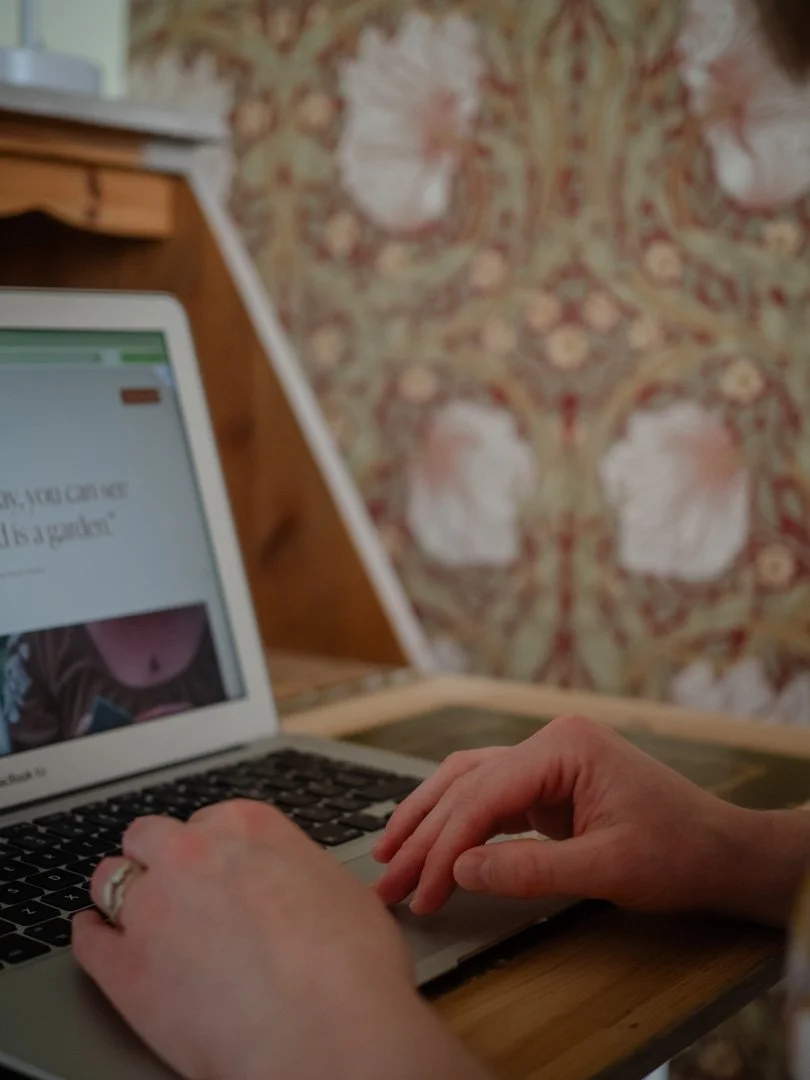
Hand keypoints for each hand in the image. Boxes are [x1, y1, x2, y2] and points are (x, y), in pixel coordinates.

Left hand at [73, 802, 490, 1079]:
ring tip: (130, 911)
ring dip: (120, 891)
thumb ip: (300, 875)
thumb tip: (297, 888)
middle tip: (172, 885)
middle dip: (158, 857)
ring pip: (110, 878)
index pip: (209, 821)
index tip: (215, 867)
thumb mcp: (341, 891)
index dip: (211, 848)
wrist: (326, 1034)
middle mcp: (192, 854)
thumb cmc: (351, 969)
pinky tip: (95, 937)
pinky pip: (85, 939)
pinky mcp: (123, 969)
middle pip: (149, 835)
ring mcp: (152, 908)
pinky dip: (90, 935)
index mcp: (248, 827)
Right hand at [373, 715, 797, 924]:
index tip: (421, 892)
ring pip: (468, 782)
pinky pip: (490, 797)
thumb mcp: (607, 869)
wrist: (722, 850)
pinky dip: (458, 822)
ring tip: (390, 856)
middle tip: (385, 879)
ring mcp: (547, 759)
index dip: (444, 847)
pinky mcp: (548, 782)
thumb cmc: (678, 853)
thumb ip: (530, 869)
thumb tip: (458, 870)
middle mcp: (549, 742)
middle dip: (422, 832)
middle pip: (465, 782)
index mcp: (564, 746)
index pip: (483, 796)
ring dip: (429, 819)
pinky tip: (432, 843)